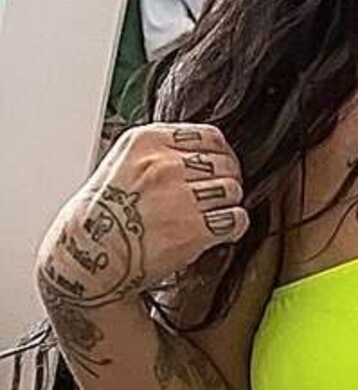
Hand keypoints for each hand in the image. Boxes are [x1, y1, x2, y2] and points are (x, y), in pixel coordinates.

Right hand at [37, 123, 248, 312]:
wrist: (89, 253)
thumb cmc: (103, 213)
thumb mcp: (124, 162)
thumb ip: (162, 152)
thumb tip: (204, 153)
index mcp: (148, 141)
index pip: (211, 136)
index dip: (221, 154)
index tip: (220, 166)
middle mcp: (165, 165)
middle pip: (225, 163)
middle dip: (226, 180)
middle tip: (216, 196)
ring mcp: (180, 197)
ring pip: (233, 190)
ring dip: (228, 204)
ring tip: (213, 214)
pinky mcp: (193, 229)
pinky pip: (235, 219)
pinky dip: (234, 226)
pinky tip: (220, 230)